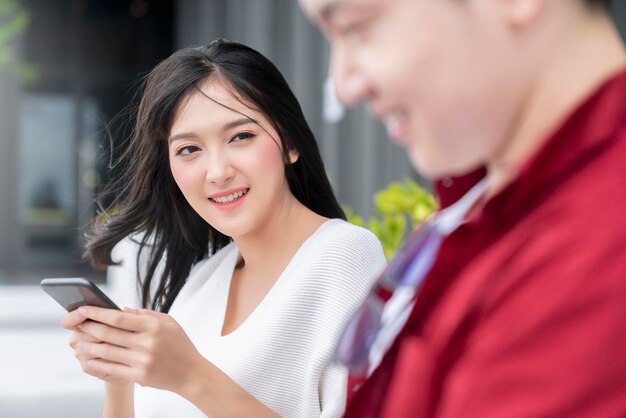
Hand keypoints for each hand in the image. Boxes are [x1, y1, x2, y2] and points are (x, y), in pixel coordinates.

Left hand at [73, 306, 202, 393]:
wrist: (191, 373)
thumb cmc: (180, 344)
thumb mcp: (169, 322)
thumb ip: (146, 314)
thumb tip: (122, 309)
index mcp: (153, 326)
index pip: (119, 317)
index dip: (98, 313)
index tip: (84, 309)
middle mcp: (147, 342)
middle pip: (110, 333)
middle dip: (90, 327)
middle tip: (77, 324)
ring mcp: (142, 360)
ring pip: (108, 351)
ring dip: (90, 346)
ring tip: (78, 342)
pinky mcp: (139, 375)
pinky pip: (113, 368)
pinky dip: (99, 364)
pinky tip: (90, 359)